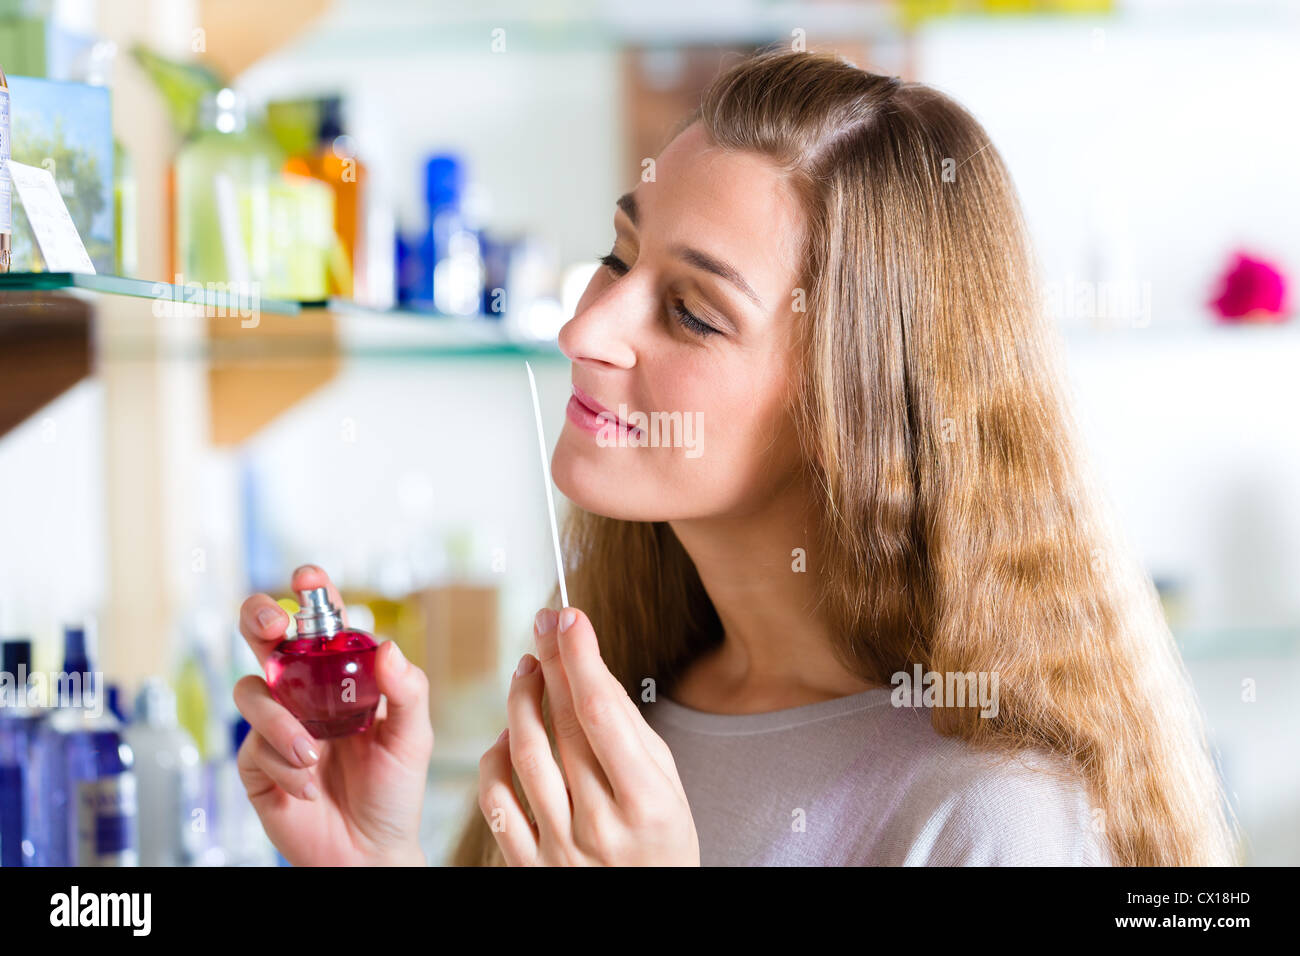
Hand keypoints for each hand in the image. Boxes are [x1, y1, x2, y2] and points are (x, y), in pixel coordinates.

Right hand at [233, 565, 433, 865]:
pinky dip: (282, 764)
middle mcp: (303, 691)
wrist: (370, 851)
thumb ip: (407, 691)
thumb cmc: (394, 789)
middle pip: (263, 637)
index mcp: (340, 675)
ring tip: (312, 754)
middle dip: (258, 617)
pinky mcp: (255, 762)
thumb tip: (387, 646)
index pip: (321, 623)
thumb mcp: (413, 736)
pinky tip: (308, 786)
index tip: (309, 577)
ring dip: (279, 720)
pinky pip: (251, 746)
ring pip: (251, 691)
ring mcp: (274, 725)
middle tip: (272, 626)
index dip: (310, 593)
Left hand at [478, 605, 698, 865]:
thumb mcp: (669, 787)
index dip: (580, 656)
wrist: (647, 914)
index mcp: (646, 803)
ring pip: (523, 754)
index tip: (569, 616)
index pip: (601, 712)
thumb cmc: (662, 845)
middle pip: (562, 724)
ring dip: (521, 699)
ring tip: (528, 668)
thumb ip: (630, 731)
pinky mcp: (528, 866)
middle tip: (545, 622)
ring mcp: (561, 849)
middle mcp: (601, 826)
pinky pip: (496, 800)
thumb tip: (592, 668)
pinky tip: (509, 734)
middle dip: (552, 662)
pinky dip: (495, 758)